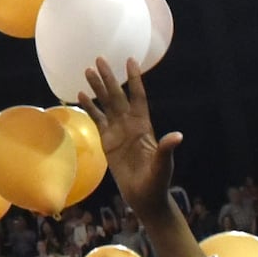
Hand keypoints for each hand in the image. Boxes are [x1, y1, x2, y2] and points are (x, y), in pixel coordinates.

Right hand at [79, 61, 178, 218]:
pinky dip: (90, 107)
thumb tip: (177, 136)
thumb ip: (166, 149)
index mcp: (143, 126)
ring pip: (106, 104)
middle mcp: (130, 124)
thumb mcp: (163, 165)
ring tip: (87, 71)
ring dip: (97, 88)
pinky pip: (97, 119)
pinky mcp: (107, 141)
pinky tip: (80, 95)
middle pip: (118, 95)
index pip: (138, 97)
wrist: (144, 197)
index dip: (134, 80)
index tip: (130, 61)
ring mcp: (117, 131)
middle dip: (109, 78)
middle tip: (99, 59)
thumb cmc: (156, 181)